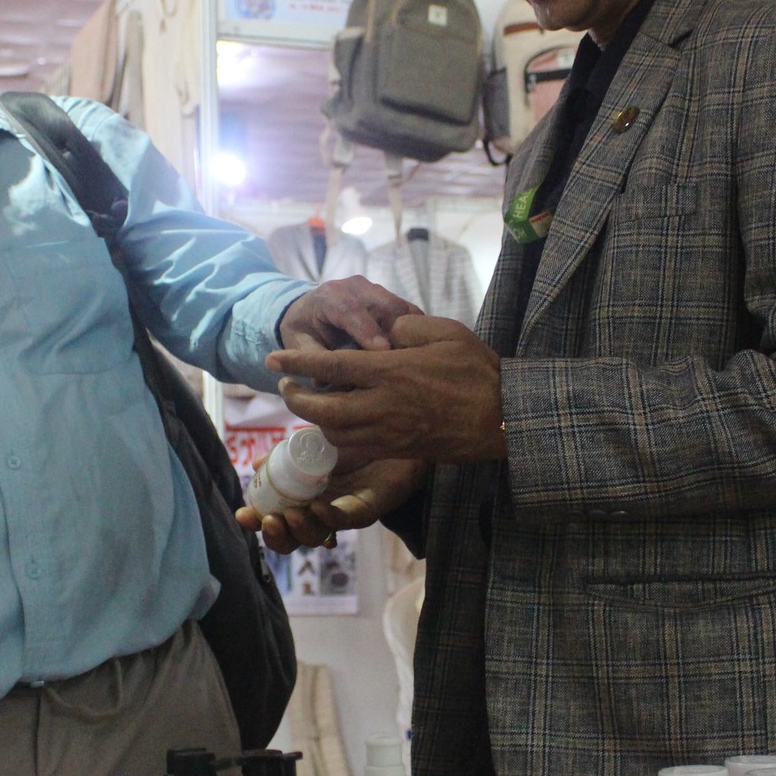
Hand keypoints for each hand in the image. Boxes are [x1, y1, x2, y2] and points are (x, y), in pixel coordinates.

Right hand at [237, 457, 429, 551]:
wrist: (393, 429)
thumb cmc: (352, 438)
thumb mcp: (310, 442)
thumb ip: (285, 454)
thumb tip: (256, 464)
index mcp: (302, 496)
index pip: (275, 518)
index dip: (257, 521)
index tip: (243, 514)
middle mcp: (320, 510)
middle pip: (293, 538)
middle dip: (276, 536)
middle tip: (269, 520)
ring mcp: (342, 512)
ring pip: (318, 536)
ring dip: (301, 529)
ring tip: (292, 514)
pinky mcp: (367, 508)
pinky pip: (346, 520)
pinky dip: (330, 517)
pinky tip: (319, 506)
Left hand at [269, 316, 504, 463]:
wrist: (504, 417)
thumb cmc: (478, 371)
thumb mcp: (445, 332)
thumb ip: (406, 327)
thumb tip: (384, 331)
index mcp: (389, 370)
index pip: (331, 364)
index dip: (296, 362)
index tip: (272, 359)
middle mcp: (382, 404)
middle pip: (321, 408)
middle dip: (297, 399)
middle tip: (287, 387)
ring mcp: (389, 431)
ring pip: (335, 433)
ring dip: (316, 421)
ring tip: (311, 406)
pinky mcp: (398, 449)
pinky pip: (356, 448)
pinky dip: (338, 439)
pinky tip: (339, 427)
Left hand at [277, 277, 420, 352]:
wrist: (309, 309)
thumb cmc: (304, 330)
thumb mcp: (298, 342)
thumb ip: (310, 357)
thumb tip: (322, 379)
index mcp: (331, 295)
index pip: (352, 310)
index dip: (368, 330)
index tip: (382, 351)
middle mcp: (357, 287)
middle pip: (387, 306)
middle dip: (399, 334)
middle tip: (405, 363)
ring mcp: (378, 291)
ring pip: (405, 310)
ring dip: (413, 336)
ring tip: (416, 362)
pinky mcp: (393, 300)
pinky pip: (412, 316)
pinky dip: (418, 335)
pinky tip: (420, 355)